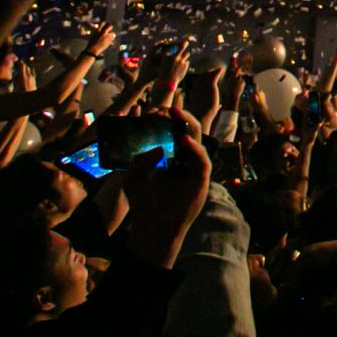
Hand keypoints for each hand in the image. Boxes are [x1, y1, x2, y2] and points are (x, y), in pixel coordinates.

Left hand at [122, 113, 211, 268]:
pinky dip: (195, 148)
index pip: (170, 130)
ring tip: (175, 114)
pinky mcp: (201, 178)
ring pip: (197, 139)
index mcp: (168, 155)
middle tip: (164, 109)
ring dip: (187, 124)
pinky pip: (202, 159)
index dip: (163, 119)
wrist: (153, 227)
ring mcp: (193, 167)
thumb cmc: (144, 203)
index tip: (150, 110)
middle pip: (186, 130)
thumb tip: (159, 147)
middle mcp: (183, 158)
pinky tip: (183, 140)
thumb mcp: (134, 176)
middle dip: (177, 116)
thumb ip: (141, 159)